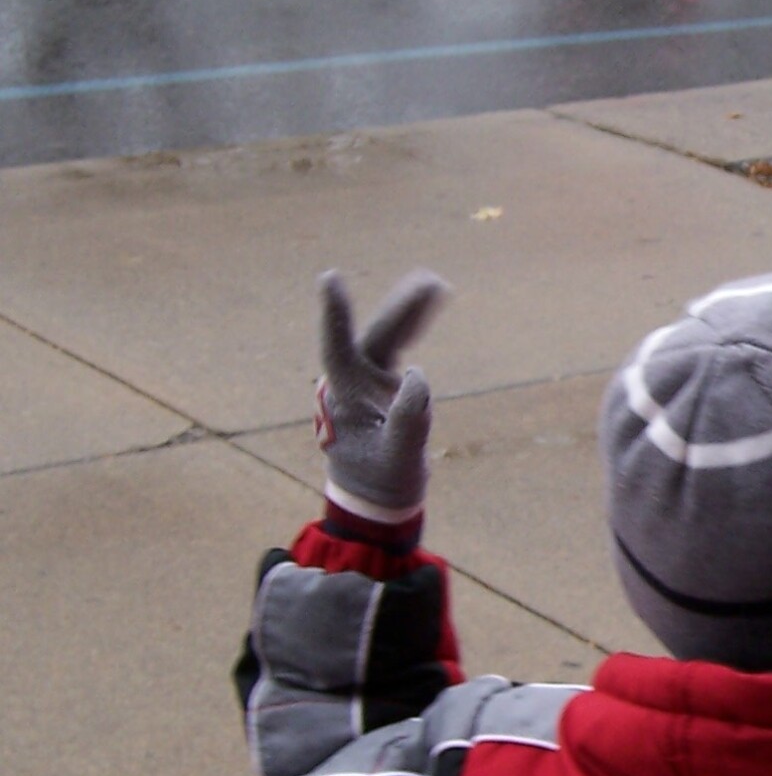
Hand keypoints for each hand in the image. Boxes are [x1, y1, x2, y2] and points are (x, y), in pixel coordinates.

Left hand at [314, 268, 448, 526]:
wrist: (376, 498)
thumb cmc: (382, 482)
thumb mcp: (399, 459)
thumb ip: (408, 422)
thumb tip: (418, 375)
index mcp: (344, 398)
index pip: (337, 350)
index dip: (335, 314)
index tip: (330, 277)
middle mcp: (351, 383)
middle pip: (375, 336)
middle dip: (401, 309)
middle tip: (431, 282)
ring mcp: (366, 383)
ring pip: (388, 338)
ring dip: (411, 313)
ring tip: (437, 286)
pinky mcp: (381, 385)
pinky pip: (398, 350)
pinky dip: (413, 329)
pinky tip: (429, 307)